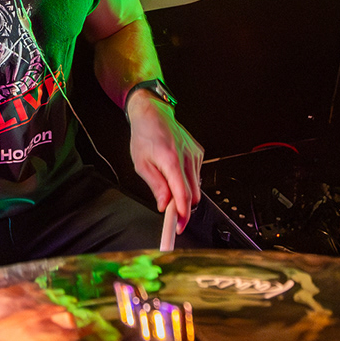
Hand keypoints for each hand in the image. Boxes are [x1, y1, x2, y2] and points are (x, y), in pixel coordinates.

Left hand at [127, 92, 203, 230]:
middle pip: (193, 195)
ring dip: (184, 193)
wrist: (153, 113)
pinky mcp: (199, 152)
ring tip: (167, 184)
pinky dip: (187, 180)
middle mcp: (187, 157)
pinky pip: (196, 175)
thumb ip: (155, 186)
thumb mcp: (141, 164)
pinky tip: (174, 171)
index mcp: (171, 161)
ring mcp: (195, 154)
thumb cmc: (144, 136)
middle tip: (170, 212)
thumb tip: (164, 205)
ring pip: (196, 186)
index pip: (183, 195)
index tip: (178, 226)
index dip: (182, 215)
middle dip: (183, 207)